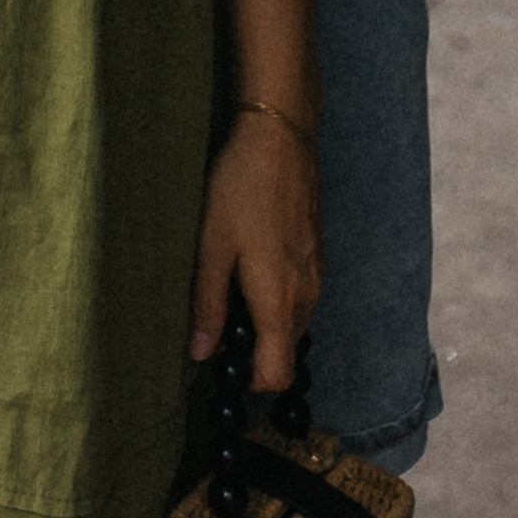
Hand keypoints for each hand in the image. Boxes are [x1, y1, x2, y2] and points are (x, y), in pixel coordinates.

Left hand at [189, 112, 320, 393]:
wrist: (280, 138)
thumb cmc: (240, 189)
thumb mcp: (212, 244)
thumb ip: (208, 303)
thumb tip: (200, 353)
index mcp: (279, 301)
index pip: (278, 374)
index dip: (251, 380)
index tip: (223, 362)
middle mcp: (306, 295)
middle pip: (284, 349)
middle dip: (253, 348)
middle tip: (216, 318)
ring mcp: (316, 274)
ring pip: (292, 321)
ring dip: (265, 319)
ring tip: (229, 282)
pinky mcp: (317, 254)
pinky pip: (299, 294)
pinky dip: (276, 295)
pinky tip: (249, 259)